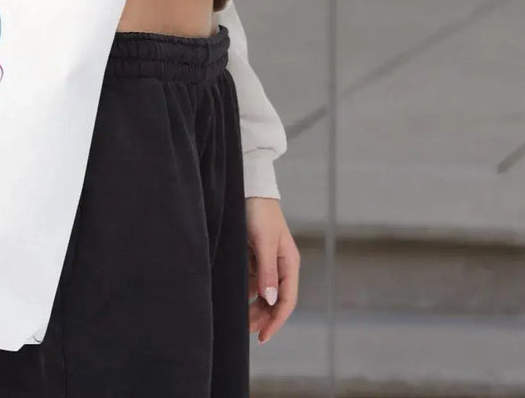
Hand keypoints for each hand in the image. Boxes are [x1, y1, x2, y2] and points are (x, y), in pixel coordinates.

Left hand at [246, 196, 298, 342]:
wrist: (249, 189)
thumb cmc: (260, 212)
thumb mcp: (264, 242)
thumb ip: (267, 271)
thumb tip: (271, 300)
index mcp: (289, 263)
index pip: (287, 300)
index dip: (276, 320)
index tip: (263, 335)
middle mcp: (280, 265)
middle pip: (274, 300)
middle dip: (263, 317)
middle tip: (246, 331)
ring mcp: (267, 261)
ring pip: (262, 293)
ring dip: (254, 307)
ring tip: (239, 320)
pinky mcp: (254, 256)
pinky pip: (252, 281)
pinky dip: (245, 292)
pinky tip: (235, 299)